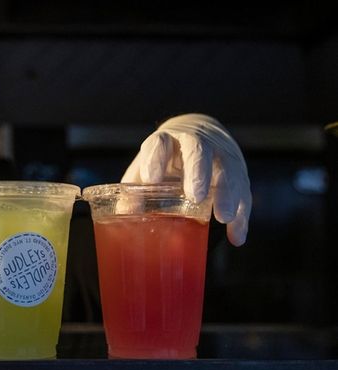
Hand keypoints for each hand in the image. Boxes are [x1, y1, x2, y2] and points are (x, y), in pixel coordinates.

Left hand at [121, 113, 251, 245]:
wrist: (199, 134)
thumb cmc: (165, 159)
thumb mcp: (147, 168)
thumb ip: (136, 188)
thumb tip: (125, 212)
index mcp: (167, 141)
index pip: (160, 143)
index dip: (156, 158)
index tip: (152, 178)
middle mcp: (195, 143)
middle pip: (199, 150)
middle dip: (198, 172)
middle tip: (196, 196)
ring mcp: (220, 155)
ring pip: (228, 169)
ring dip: (227, 193)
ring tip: (224, 217)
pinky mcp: (238, 171)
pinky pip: (244, 191)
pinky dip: (242, 215)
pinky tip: (237, 235)